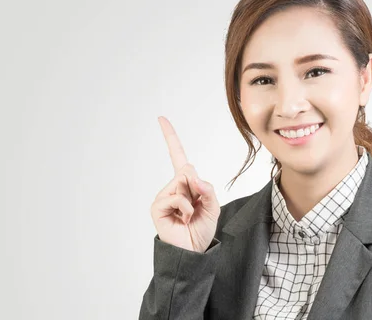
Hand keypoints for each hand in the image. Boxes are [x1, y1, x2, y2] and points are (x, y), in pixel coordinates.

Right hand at [150, 116, 220, 252]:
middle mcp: (172, 186)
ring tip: (189, 215)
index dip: (170, 137)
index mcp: (185, 184)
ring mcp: (163, 195)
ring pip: (183, 182)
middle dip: (198, 188)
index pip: (177, 156)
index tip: (161, 118)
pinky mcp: (157, 205)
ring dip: (193, 201)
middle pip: (188, 171)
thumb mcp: (213, 207)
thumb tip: (191, 175)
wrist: (193, 252)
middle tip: (196, 208)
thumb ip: (207, 189)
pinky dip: (186, 208)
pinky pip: (177, 196)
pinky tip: (183, 219)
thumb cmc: (201, 230)